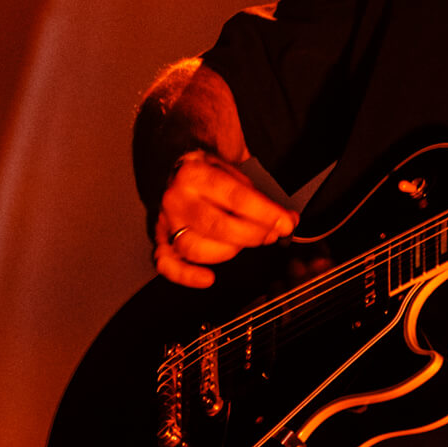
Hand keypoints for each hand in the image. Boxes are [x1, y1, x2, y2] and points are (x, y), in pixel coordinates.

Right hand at [154, 149, 296, 287]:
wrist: (177, 168)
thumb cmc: (209, 173)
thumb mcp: (234, 171)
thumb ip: (259, 197)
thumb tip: (287, 220)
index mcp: (195, 173)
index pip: (235, 197)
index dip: (265, 214)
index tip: (286, 223)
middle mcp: (176, 198)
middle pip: (216, 226)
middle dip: (252, 234)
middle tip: (271, 234)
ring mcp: (166, 221)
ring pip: (194, 248)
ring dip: (228, 251)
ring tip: (247, 243)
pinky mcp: (160, 240)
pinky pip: (166, 264)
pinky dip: (186, 276)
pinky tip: (208, 278)